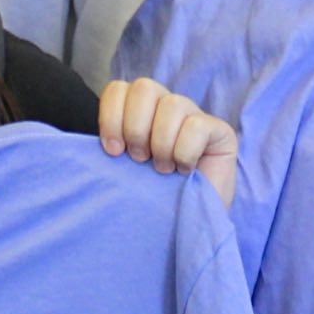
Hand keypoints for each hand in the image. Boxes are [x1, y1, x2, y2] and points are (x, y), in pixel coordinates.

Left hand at [99, 75, 239, 202]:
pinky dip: (184, 152)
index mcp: (141, 113)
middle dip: (135, 127)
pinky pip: (196, 126)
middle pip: (144, 87)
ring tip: (163, 169)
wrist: (188, 225)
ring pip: (172, 104)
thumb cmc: (154, 198)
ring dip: (161, 143)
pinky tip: (185, 170)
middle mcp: (167, 108)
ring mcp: (196, 116)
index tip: (112, 151)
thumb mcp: (124, 170)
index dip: (111, 116)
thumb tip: (94, 142)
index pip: (119, 89)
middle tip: (139, 159)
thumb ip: (112, 147)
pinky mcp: (220, 131)